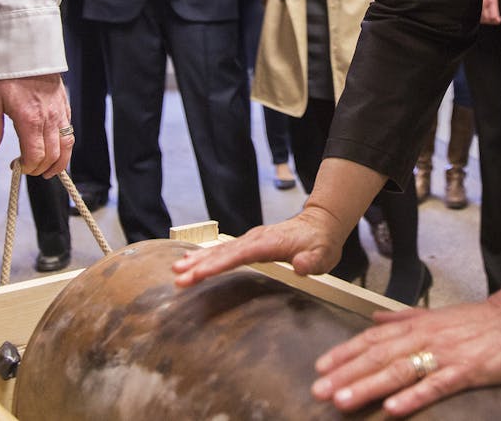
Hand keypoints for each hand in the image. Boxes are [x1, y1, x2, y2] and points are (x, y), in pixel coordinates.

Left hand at [0, 73, 71, 177]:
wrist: (28, 53)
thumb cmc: (8, 75)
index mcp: (30, 120)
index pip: (35, 156)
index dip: (28, 168)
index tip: (18, 167)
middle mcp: (49, 120)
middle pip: (53, 155)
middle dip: (41, 169)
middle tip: (29, 169)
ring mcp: (60, 113)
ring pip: (67, 146)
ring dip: (60, 163)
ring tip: (49, 170)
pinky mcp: (65, 107)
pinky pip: (70, 132)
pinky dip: (65, 146)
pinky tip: (56, 149)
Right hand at [172, 205, 349, 286]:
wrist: (321, 223)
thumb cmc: (321, 241)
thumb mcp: (323, 254)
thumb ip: (312, 261)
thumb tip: (300, 265)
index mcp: (268, 243)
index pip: (238, 255)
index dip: (217, 265)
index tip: (198, 274)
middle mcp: (255, 239)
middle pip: (222, 253)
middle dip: (199, 265)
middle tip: (178, 277)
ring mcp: (251, 240)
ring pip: (220, 250)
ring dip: (199, 260)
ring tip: (178, 270)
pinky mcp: (250, 243)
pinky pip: (224, 249)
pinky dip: (207, 256)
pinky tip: (193, 261)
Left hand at [310, 290, 500, 415]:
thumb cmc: (479, 321)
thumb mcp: (437, 315)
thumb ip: (404, 317)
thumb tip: (373, 318)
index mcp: (417, 324)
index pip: (373, 338)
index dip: (345, 353)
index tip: (320, 368)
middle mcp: (426, 336)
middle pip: (378, 356)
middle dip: (346, 374)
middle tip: (319, 391)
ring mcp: (445, 354)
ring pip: (399, 371)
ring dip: (369, 386)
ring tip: (343, 400)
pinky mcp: (466, 371)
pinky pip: (435, 385)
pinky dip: (413, 396)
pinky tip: (393, 409)